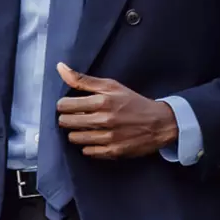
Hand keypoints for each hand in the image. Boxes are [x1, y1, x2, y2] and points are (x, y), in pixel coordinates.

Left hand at [56, 63, 178, 159]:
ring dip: (77, 132)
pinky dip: (88, 145)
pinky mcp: (113, 152)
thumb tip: (60, 68)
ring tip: (86, 127)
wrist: (159, 123)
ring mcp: (108, 137)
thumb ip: (84, 79)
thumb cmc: (133, 102)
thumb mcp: (111, 85)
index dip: (63, 105)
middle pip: (67, 123)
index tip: (69, 105)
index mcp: (103, 101)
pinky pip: (87, 152)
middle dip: (67, 118)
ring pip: (75, 138)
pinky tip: (96, 137)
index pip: (65, 105)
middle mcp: (104, 120)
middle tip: (76, 116)